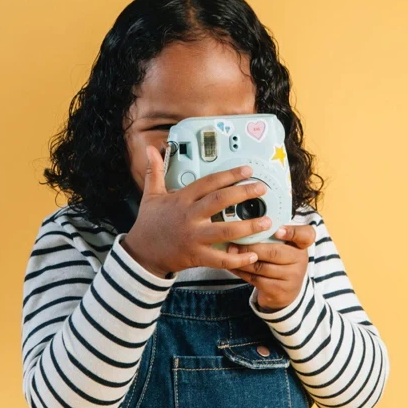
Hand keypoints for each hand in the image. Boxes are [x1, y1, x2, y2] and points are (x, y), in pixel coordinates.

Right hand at [121, 144, 271, 276]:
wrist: (140, 253)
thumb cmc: (149, 224)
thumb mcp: (150, 195)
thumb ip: (154, 171)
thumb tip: (151, 149)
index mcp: (181, 200)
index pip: (208, 183)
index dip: (229, 175)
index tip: (247, 170)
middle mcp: (189, 217)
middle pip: (220, 201)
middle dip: (243, 194)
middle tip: (262, 189)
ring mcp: (193, 237)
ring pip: (225, 231)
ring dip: (248, 226)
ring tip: (267, 221)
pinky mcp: (196, 256)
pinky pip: (221, 259)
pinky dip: (238, 258)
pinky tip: (253, 254)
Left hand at [227, 224, 315, 310]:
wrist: (287, 292)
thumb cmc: (281, 262)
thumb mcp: (283, 247)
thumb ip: (271, 235)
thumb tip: (246, 225)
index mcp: (302, 245)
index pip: (306, 235)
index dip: (292, 232)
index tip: (278, 231)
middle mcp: (300, 261)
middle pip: (274, 252)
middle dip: (251, 247)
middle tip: (235, 243)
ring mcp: (291, 277)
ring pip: (262, 267)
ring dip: (242, 260)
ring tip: (230, 253)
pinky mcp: (280, 291)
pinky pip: (257, 280)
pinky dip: (242, 272)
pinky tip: (234, 266)